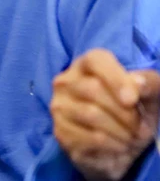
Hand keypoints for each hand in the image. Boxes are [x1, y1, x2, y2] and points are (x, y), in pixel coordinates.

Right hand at [51, 49, 159, 180]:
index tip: (132, 100)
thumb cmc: (132, 111)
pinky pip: (89, 137)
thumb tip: (138, 83)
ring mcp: (59, 107)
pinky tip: (119, 146)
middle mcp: (66, 82)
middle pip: (92, 89)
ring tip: (132, 138)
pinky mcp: (60, 132)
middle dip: (124, 112)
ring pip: (90, 114)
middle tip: (141, 127)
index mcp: (87, 65)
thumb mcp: (148, 94)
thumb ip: (148, 83)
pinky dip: (112, 145)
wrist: (121, 143)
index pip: (95, 60)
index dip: (115, 78)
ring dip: (121, 130)